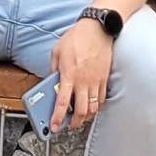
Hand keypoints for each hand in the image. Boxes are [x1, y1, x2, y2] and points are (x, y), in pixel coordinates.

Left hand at [48, 14, 116, 130]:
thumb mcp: (57, 51)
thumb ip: (53, 68)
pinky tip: (91, 107)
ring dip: (85, 117)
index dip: (58, 118)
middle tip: (69, 125)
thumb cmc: (77, 37)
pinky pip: (101, 99)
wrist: (97, 29)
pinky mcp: (104, 79)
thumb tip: (51, 81)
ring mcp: (95, 81)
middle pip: (80, 111)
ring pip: (92, 109)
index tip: (54, 126)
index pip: (62, 102)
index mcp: (69, 75)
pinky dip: (96, 107)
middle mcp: (83, 81)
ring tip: (79, 118)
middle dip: (74, 124)